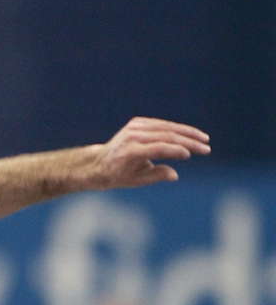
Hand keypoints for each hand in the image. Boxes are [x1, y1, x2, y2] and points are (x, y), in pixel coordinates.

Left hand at [91, 117, 209, 188]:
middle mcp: (133, 135)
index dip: (176, 150)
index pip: (159, 147)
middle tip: (206, 147)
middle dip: (189, 141)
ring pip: (167, 127)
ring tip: (204, 139)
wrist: (98, 164)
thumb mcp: (134, 181)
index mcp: (131, 151)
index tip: (192, 154)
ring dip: (187, 132)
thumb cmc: (117, 176)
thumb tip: (174, 174)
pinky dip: (177, 129)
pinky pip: (161, 125)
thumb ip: (155, 176)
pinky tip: (191, 135)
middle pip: (167, 135)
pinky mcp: (137, 123)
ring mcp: (135, 127)